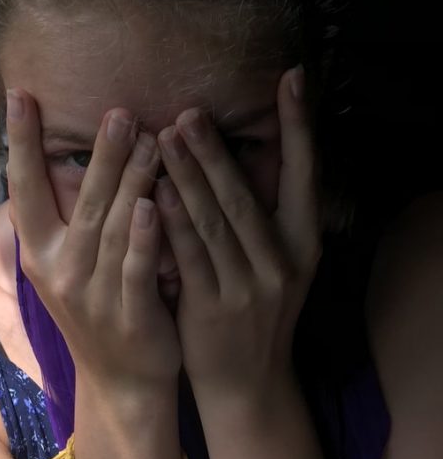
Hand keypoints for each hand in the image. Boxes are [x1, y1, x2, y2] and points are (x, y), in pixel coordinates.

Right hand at [6, 89, 179, 395]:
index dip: (20, 143)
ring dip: (129, 181)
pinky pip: (135, 268)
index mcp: (39, 254)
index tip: (19, 97)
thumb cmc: (98, 311)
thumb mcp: (67, 266)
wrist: (121, 383)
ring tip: (149, 138)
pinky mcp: (128, 315)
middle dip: (98, 154)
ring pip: (111, 228)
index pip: (24, 188)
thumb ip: (67, 217)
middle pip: (79, 202)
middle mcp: (59, 271)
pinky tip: (155, 203)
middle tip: (118, 110)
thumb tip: (65, 156)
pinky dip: (144, 237)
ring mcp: (92, 295)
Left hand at [155, 67, 321, 402]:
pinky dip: (171, 223)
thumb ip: (256, 212)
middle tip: (189, 111)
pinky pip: (188, 257)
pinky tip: (153, 192)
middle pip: (245, 195)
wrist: (246, 381)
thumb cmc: (249, 306)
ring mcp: (248, 287)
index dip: (299, 125)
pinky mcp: (213, 307)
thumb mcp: (271, 260)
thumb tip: (227, 148)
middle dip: (216, 151)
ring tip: (165, 136)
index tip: (291, 77)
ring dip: (189, 176)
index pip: (305, 172)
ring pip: (215, 222)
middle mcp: (282, 261)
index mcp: (302, 241)